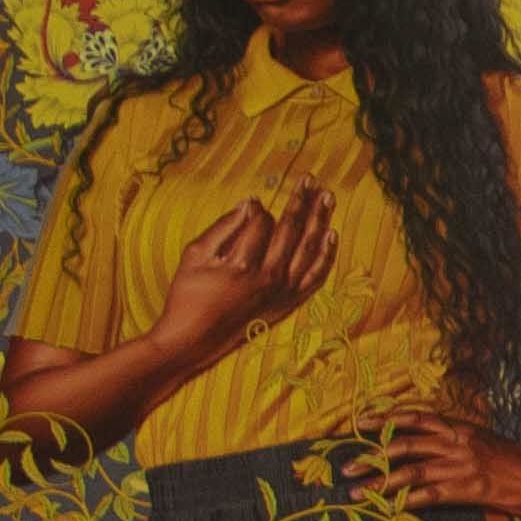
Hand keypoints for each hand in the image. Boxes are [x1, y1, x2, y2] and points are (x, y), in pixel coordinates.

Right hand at [152, 190, 327, 358]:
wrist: (194, 339)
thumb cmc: (188, 294)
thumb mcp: (195, 255)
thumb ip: (223, 227)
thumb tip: (249, 204)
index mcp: (243, 262)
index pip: (263, 224)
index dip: (260, 209)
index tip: (257, 201)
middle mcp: (269, 277)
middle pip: (293, 231)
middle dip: (302, 202)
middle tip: (312, 180)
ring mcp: (283, 292)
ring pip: (310, 250)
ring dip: (321, 221)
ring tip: (328, 198)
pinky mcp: (289, 304)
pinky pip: (316, 277)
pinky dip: (326, 256)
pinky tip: (332, 235)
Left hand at [360, 409, 520, 517]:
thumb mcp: (489, 443)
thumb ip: (463, 444)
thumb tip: (441, 447)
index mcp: (461, 429)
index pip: (417, 417)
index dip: (386, 419)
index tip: (361, 423)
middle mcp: (456, 444)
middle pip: (403, 444)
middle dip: (371, 456)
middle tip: (346, 466)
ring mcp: (461, 466)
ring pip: (410, 470)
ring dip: (379, 481)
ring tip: (356, 490)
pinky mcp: (468, 489)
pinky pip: (430, 494)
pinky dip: (406, 500)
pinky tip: (389, 507)